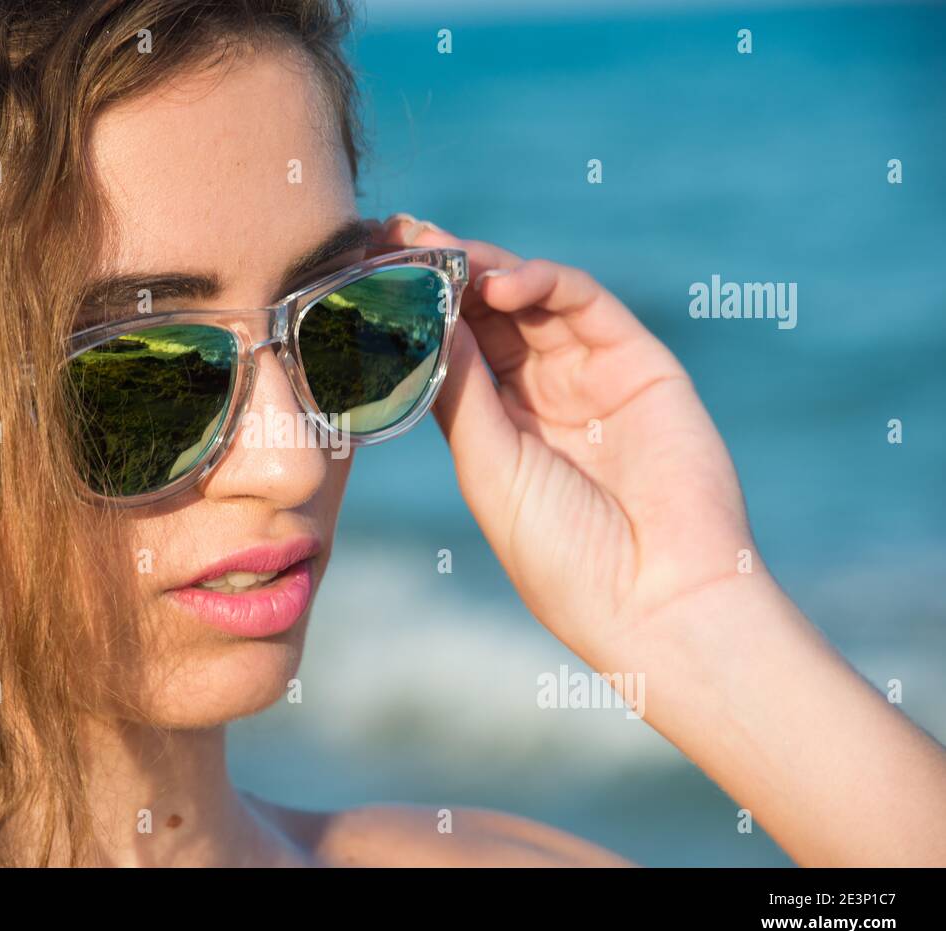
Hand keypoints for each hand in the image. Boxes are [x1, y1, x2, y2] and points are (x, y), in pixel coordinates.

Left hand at [370, 215, 945, 864]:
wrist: (658, 598)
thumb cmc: (563, 553)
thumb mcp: (490, 468)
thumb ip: (461, 390)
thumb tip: (427, 316)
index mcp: (498, 428)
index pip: (448, 350)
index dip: (410, 311)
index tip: (365, 272)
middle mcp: (541, 394)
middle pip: (482, 314)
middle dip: (438, 273)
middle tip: (394, 238)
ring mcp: (589, 374)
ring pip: (528, 298)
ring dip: (482, 268)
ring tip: (443, 256)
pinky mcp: (637, 361)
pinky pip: (583, 303)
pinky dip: (541, 280)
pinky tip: (498, 285)